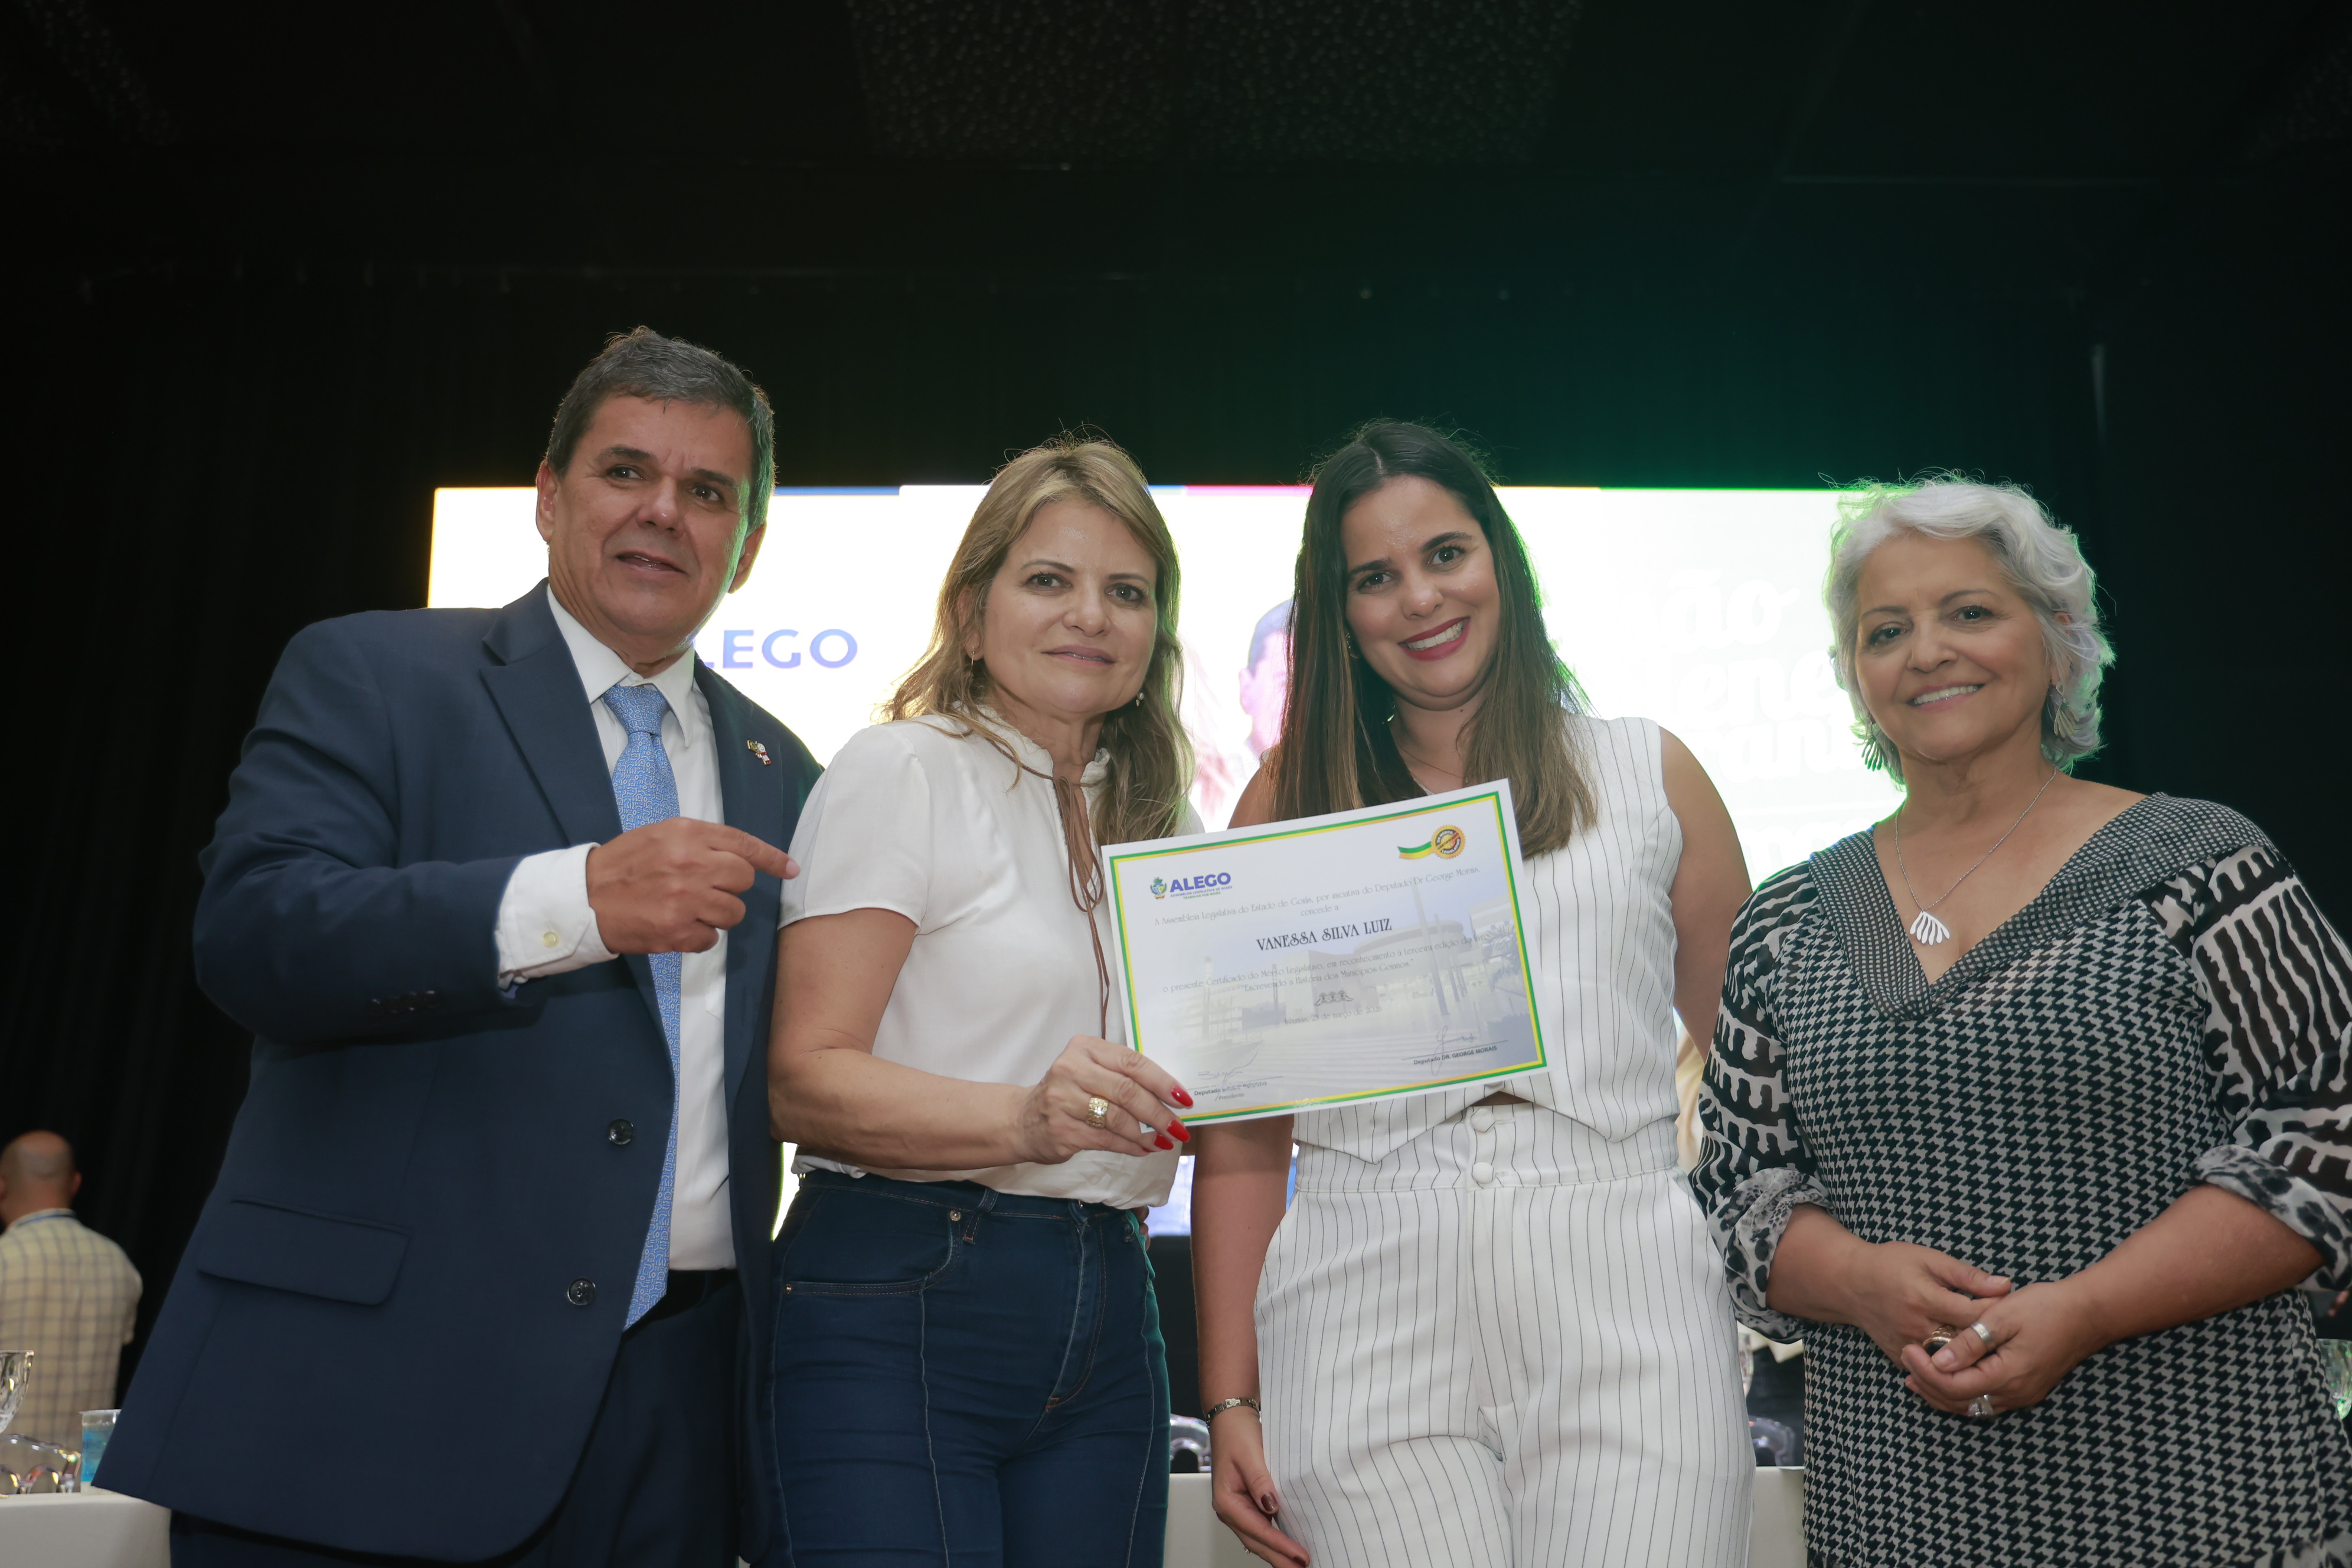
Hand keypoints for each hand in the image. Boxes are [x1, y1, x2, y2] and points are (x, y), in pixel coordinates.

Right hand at [587, 819, 798, 954]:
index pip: (743, 845)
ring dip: (718, 914)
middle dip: (731, 887)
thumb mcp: (660, 835)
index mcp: (687, 835)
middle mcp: (691, 865)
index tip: (790, 869)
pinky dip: (699, 936)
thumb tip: (739, 854)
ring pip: (733, 913)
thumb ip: (700, 840)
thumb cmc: (624, 864)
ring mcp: (686, 900)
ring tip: (689, 908)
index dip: (771, 859)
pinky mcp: (677, 932)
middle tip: (707, 888)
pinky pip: (711, 939)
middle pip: (743, 880)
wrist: (584, 898)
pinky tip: (677, 925)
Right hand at [1008, 1036, 1192, 1163]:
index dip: (1162, 1082)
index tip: (1184, 1099)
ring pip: (1117, 1118)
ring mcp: (1063, 1100)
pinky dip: (1130, 1146)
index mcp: (1085, 1048)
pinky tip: (1143, 1148)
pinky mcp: (1062, 1130)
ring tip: (1163, 1141)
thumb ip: (1122, 1075)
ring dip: (1146, 1133)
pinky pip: (1106, 1140)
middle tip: (1179, 1128)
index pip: (1132, 1062)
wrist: (1023, 1119)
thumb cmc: (1068, 1092)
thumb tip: (1170, 1096)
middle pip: (1126, 1091)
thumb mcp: (1090, 1070)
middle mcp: (1071, 1069)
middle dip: (1158, 1112)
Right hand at [1208, 1409, 1308, 1566]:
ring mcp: (1238, 1507)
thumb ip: (1260, 1481)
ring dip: (1277, 1552)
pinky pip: (1261, 1527)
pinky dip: (1274, 1539)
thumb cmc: (1236, 1433)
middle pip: (1256, 1541)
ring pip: (1258, 1538)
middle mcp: (1230, 1509)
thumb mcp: (1250, 1454)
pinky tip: (1287, 1545)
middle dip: (1279, 1558)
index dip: (1280, 1545)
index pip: (1257, 1530)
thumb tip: (1271, 1506)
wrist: (1231, 1418)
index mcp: (1226, 1501)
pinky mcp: (1247, 1503)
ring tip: (1296, 1564)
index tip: (1300, 1555)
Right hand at [1840, 1240, 2012, 1367]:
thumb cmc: (1890, 1264)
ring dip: (1974, 1357)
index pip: (1974, 1315)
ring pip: (1952, 1362)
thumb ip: (1967, 1276)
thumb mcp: (1929, 1259)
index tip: (2011, 1307)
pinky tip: (1968, 1359)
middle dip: (1991, 1340)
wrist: (1849, 1282)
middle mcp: (1916, 1326)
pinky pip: (1933, 1368)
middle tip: (2010, 1334)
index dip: (1997, 1313)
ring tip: (1993, 1349)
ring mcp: (1907, 1345)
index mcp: (1924, 1298)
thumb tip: (2005, 1285)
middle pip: (1966, 1344)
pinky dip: (1953, 1365)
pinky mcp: (1900, 1356)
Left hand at [1901, 1279, 2107, 1416]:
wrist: (2087, 1313)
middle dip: (1927, 1384)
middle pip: (1960, 1402)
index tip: (1907, 1349)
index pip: (1955, 1387)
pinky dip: (1960, 1391)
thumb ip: (1970, 1342)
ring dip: (1941, 1391)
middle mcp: (2016, 1394)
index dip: (1926, 1371)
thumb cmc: (2046, 1308)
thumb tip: (1939, 1362)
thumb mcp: (2002, 1316)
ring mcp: (2022, 1394)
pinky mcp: (2025, 1388)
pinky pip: (1984, 1399)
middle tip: (1904, 1359)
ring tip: (1913, 1373)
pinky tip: (1945, 1375)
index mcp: (2009, 1376)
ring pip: (1972, 1405)